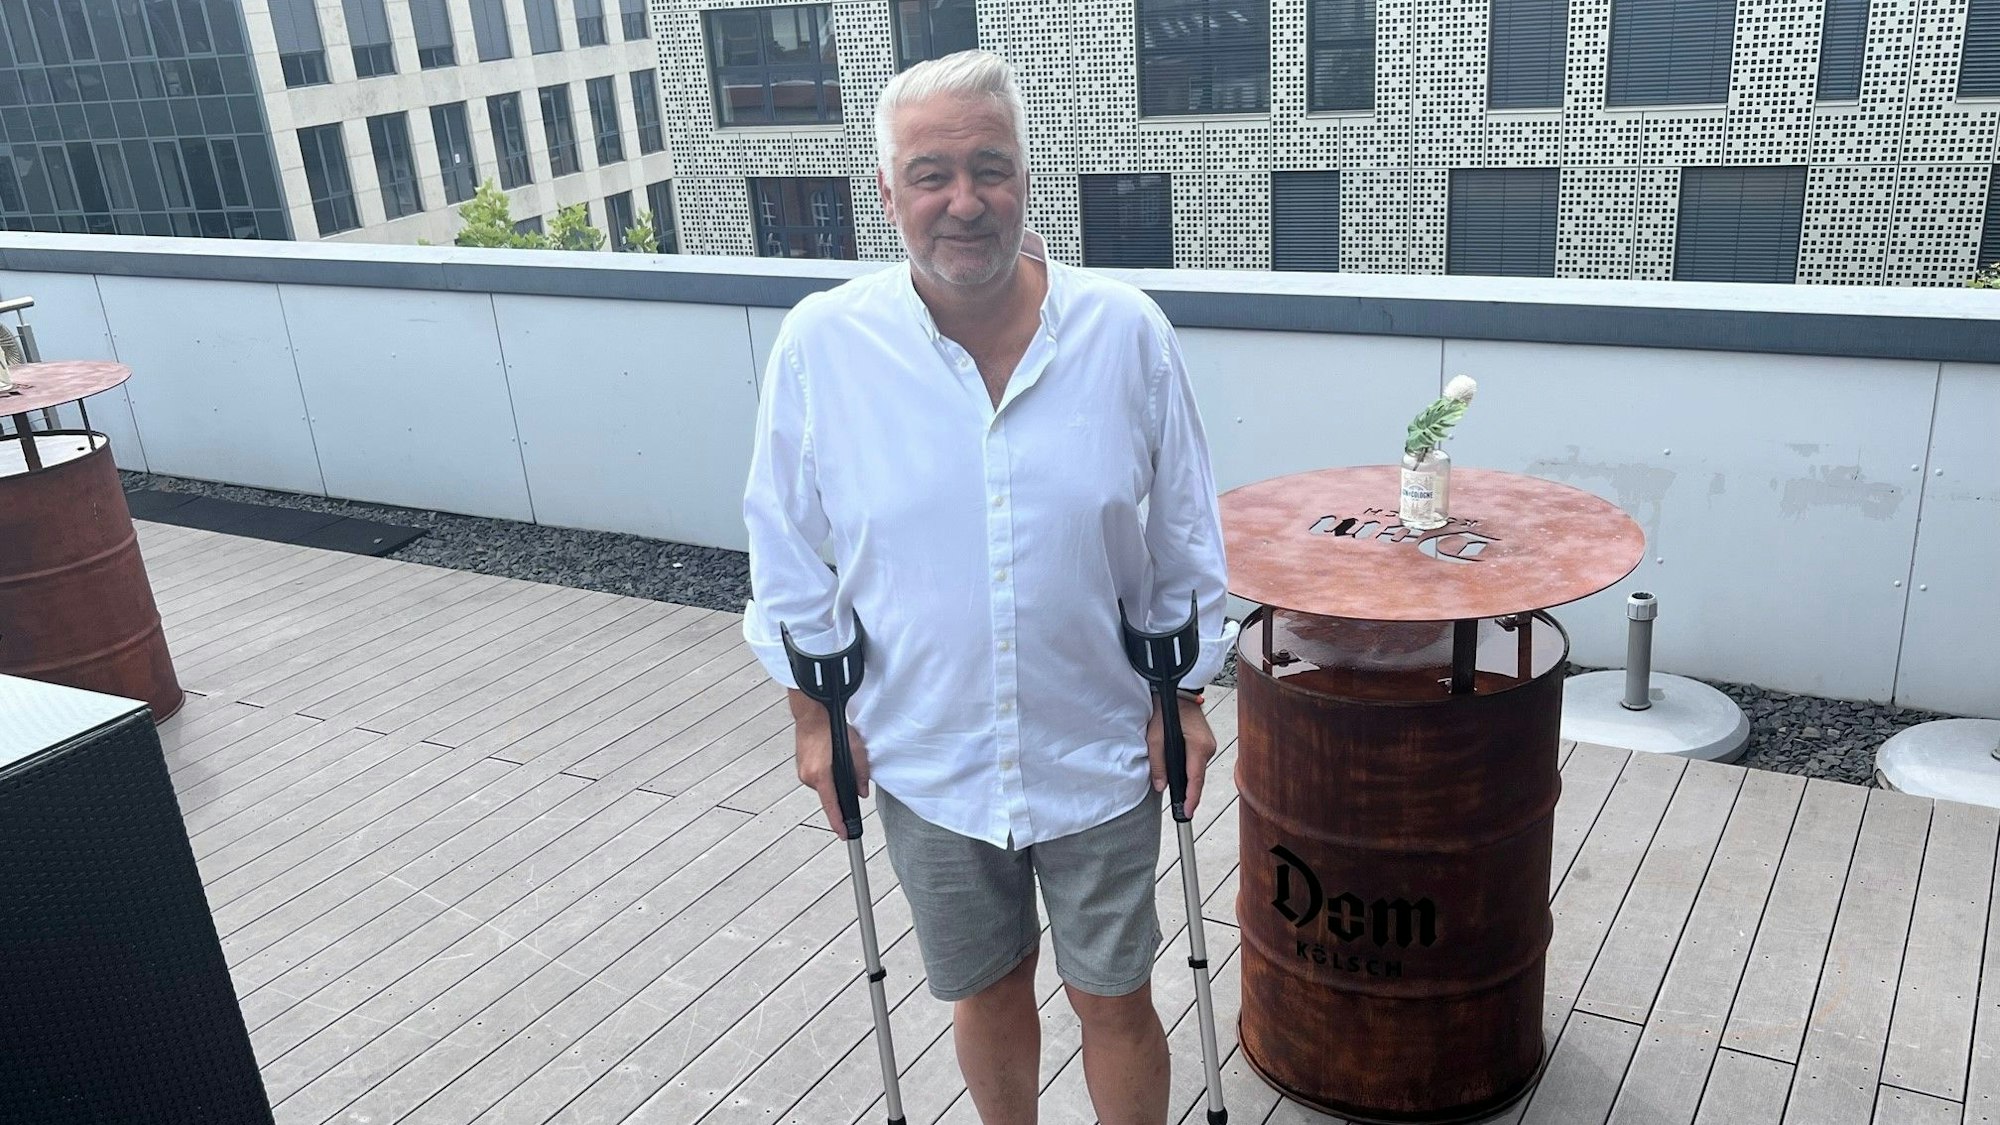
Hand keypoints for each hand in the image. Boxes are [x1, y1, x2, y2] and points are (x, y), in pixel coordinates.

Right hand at [790, 689, 869, 838]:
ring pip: (823, 786)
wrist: (812, 713)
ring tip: (839, 760)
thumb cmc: (832, 727)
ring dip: (832, 780)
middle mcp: (808, 776)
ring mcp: (802, 772)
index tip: (843, 834)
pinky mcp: (801, 766)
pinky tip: (831, 759)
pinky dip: (826, 773)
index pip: (832, 806)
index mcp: (821, 775)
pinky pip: (817, 777)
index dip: (839, 822)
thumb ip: (861, 773)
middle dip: (840, 791)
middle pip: (829, 796)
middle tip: (850, 777)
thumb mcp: (855, 750)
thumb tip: (862, 792)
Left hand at [1147, 694, 1217, 816]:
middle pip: (1197, 777)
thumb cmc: (1165, 710)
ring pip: (1197, 769)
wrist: (1176, 691)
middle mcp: (1208, 747)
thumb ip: (1157, 764)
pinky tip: (1180, 771)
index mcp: (1198, 746)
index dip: (1191, 799)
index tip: (1186, 813)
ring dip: (1187, 778)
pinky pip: (1198, 761)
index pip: (1195, 780)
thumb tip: (1160, 786)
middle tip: (1180, 808)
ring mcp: (1209, 744)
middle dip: (1188, 791)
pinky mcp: (1206, 742)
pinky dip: (1189, 768)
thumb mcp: (1155, 737)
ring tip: (1177, 788)